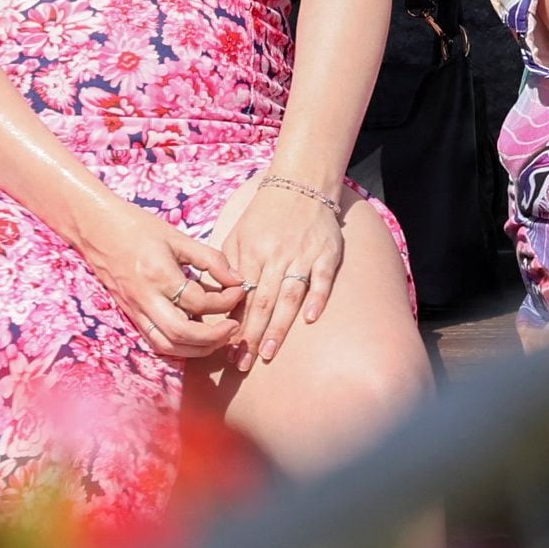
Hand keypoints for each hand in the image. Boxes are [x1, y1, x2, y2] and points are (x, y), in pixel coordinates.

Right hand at [83, 203, 247, 360]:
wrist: (95, 229)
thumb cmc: (139, 228)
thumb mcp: (178, 237)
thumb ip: (210, 259)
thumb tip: (238, 280)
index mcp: (160, 275)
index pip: (199, 301)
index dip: (226, 301)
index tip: (240, 291)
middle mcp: (145, 298)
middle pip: (182, 334)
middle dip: (213, 337)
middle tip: (234, 327)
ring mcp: (135, 310)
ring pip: (166, 346)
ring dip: (196, 349)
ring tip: (219, 338)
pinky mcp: (130, 315)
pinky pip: (154, 340)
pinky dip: (177, 346)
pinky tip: (195, 338)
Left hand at [210, 175, 349, 370]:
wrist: (301, 184)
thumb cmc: (264, 215)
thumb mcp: (237, 235)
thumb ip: (228, 267)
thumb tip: (221, 301)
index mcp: (252, 253)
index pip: (241, 297)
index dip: (234, 325)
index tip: (227, 350)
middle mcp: (276, 256)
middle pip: (262, 302)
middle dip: (252, 336)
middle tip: (244, 363)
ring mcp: (304, 255)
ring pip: (289, 296)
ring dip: (279, 327)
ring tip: (269, 353)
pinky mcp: (327, 252)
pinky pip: (322, 279)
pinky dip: (317, 298)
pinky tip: (310, 319)